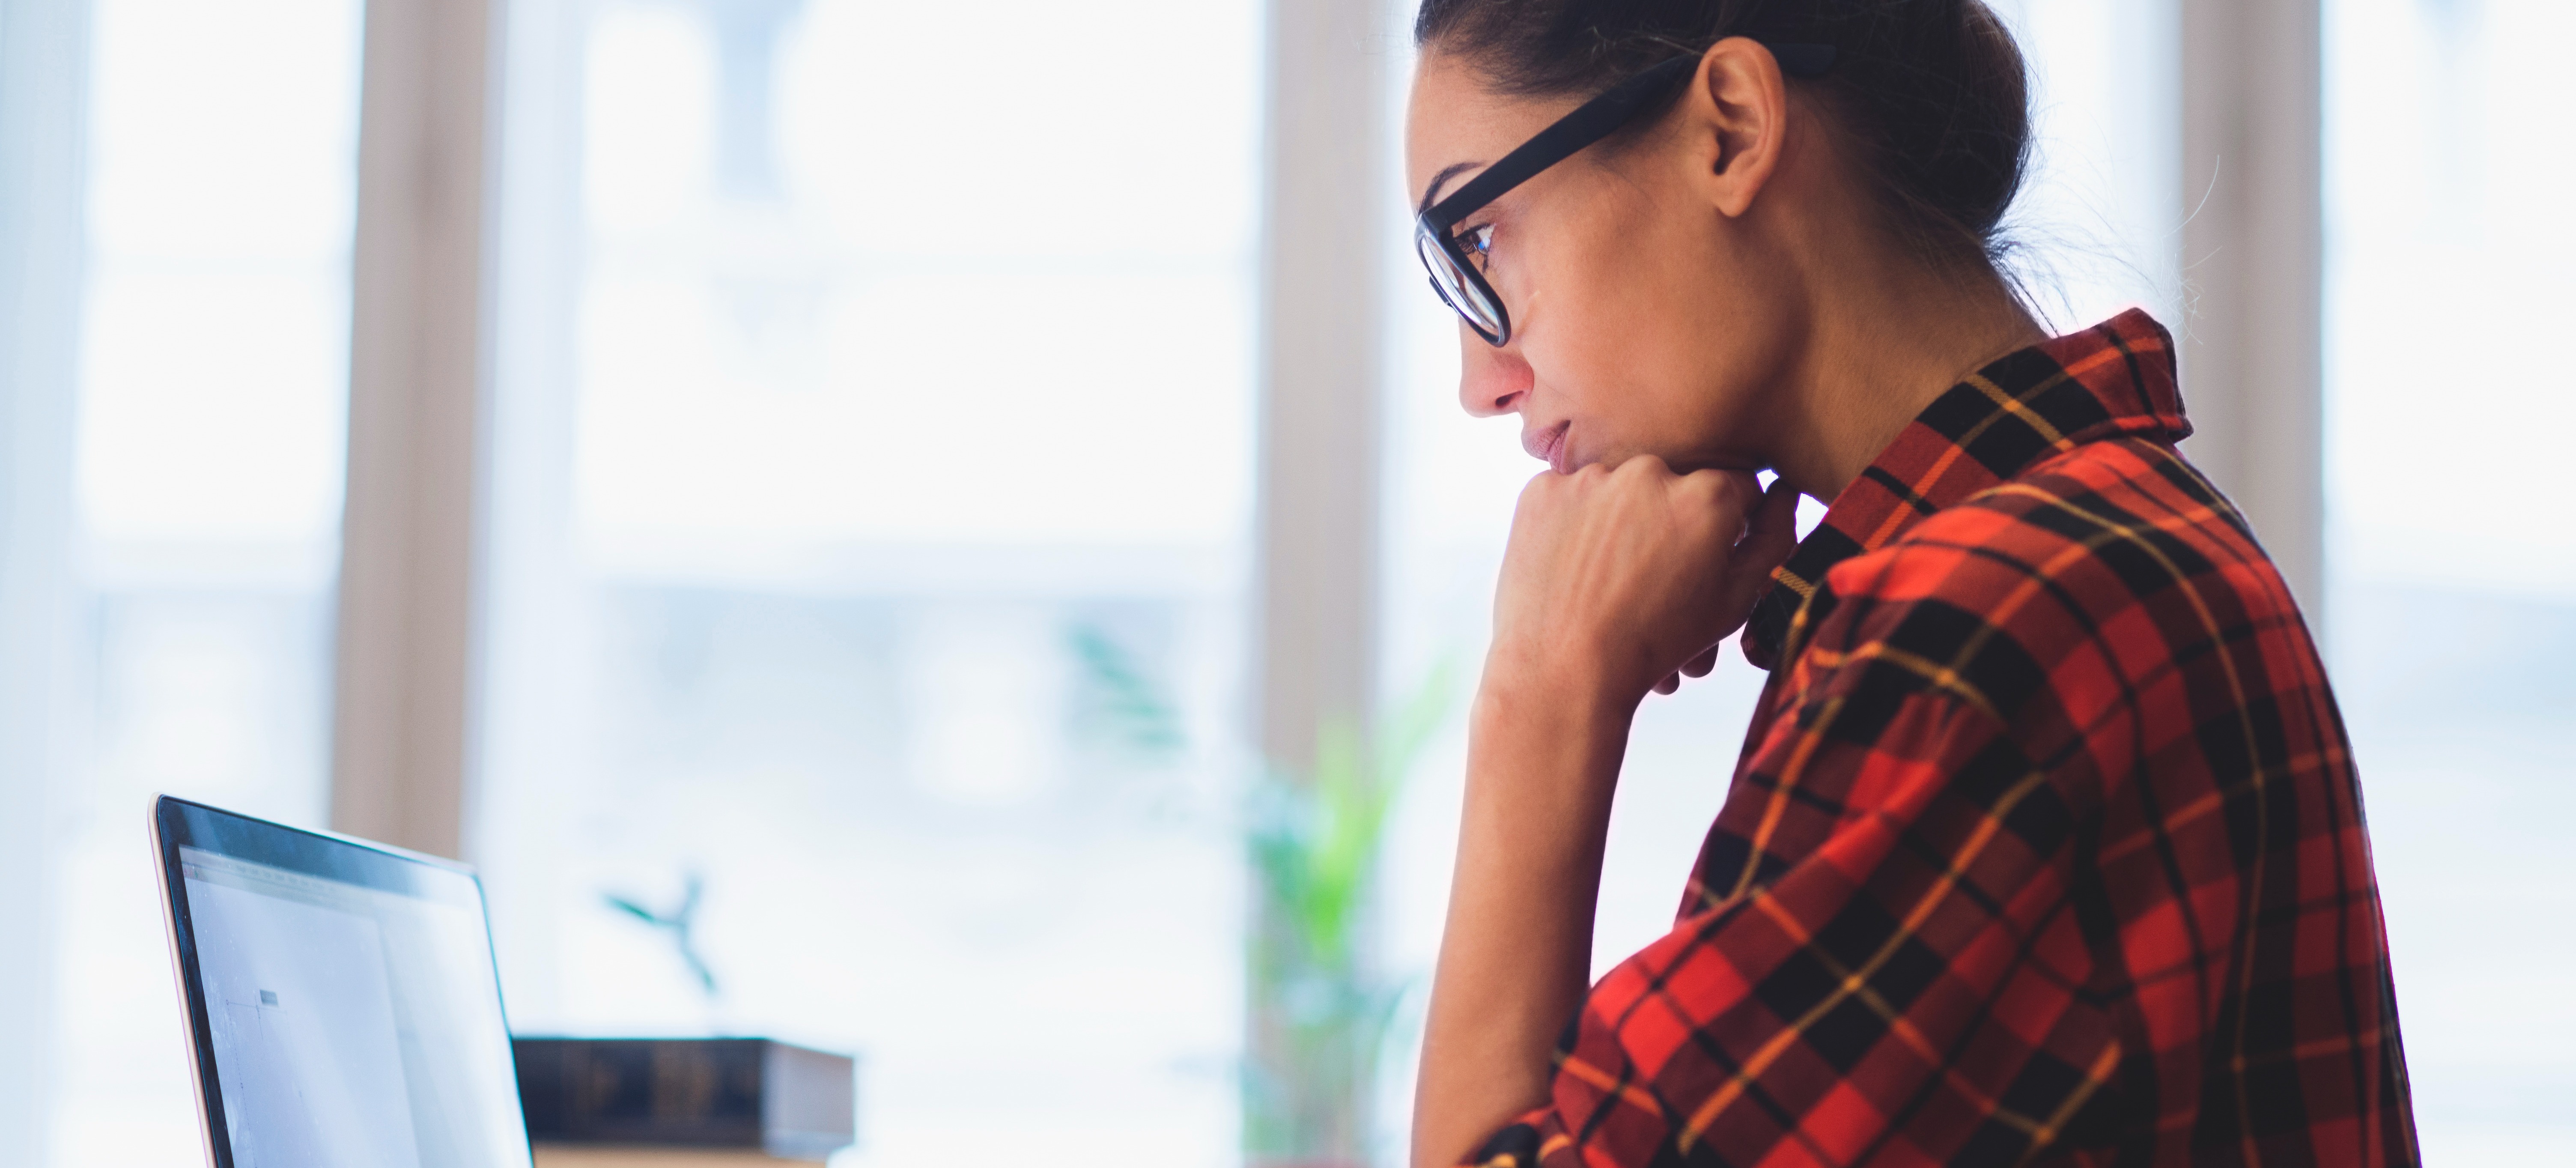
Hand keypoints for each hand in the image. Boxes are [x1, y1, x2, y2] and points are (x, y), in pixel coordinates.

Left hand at [1487, 458, 1800, 709]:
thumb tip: (1784, 492)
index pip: (1735, 489)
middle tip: (1653, 577)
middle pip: (1674, 484)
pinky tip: (1575, 568)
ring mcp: (1591, 476)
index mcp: (1709, 495)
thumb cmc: (1655, 644)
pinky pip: (1569, 495)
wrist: (1564, 673)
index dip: (1724, 527)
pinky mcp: (1542, 489)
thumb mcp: (1733, 602)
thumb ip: (1771, 540)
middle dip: (1670, 522)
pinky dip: (1572, 524)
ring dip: (1621, 520)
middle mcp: (1652, 470)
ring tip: (1612, 578)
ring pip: (1619, 487)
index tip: (1703, 559)